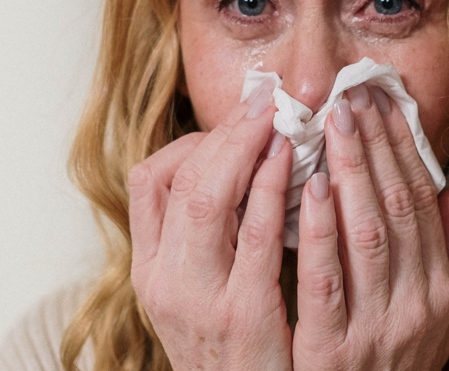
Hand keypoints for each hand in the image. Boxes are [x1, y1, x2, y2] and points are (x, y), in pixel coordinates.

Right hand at [128, 80, 292, 370]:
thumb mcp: (202, 289)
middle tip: (265, 101)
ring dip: (248, 149)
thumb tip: (248, 163)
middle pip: (181, 181)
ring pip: (209, 199)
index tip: (239, 122)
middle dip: (226, 133)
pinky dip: (274, 193)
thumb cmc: (233, 347)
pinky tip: (298, 168)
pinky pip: (258, 240)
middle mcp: (165, 281)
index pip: (150, 180)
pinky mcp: (243, 319)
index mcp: (151, 268)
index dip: (195, 140)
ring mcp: (199, 300)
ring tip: (281, 119)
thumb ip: (214, 233)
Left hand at [293, 84, 448, 370]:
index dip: (404, 150)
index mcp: (441, 290)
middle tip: (353, 96)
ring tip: (334, 123)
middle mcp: (418, 305)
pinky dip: (322, 230)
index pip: (423, 203)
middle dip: (376, 146)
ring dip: (353, 172)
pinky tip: (312, 187)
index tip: (384, 106)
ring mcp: (378, 328)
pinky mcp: (333, 351)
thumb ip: (446, 254)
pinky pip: (327, 280)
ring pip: (369, 233)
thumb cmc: (395, 362)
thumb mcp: (439, 315)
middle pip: (398, 207)